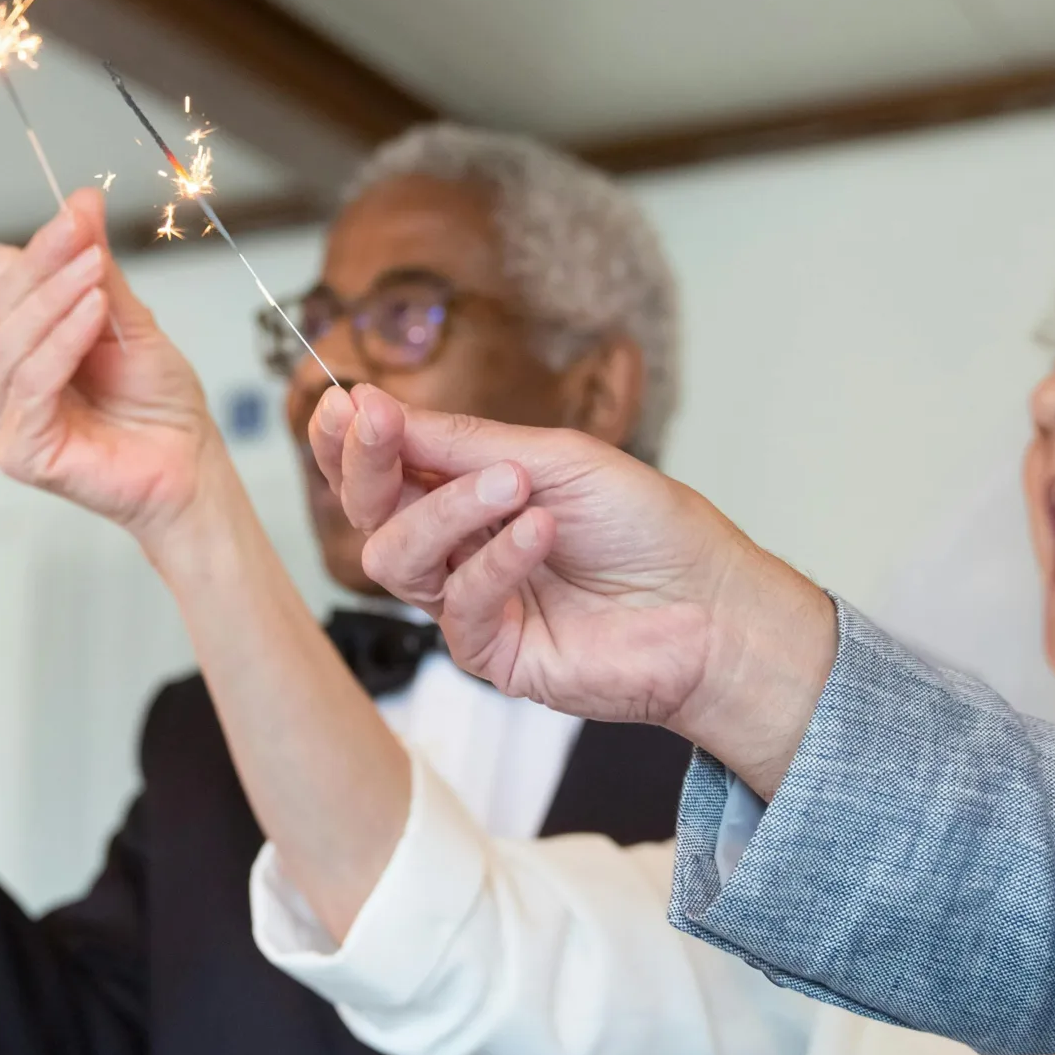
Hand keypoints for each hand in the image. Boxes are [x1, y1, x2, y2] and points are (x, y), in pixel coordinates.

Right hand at [0, 189, 227, 552]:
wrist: (188, 465)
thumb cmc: (157, 403)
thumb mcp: (126, 319)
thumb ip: (97, 266)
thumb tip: (82, 202)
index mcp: (8, 350)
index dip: (21, 253)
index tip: (75, 220)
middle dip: (41, 264)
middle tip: (83, 235)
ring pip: (9, 341)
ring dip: (55, 297)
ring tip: (96, 272)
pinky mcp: (18, 452)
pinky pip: (32, 383)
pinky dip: (63, 341)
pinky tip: (94, 313)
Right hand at [308, 387, 838, 785]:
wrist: (712, 606)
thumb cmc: (647, 526)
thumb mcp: (554, 457)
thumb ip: (461, 441)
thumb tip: (374, 406)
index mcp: (466, 492)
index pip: (383, 466)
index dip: (350, 438)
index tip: (342, 401)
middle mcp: (457, 547)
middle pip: (371, 512)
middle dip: (366, 464)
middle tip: (378, 423)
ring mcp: (470, 601)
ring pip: (399, 558)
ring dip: (447, 509)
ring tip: (513, 484)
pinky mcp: (492, 653)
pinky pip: (461, 604)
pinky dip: (498, 560)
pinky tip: (541, 531)